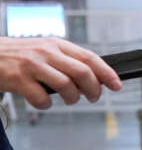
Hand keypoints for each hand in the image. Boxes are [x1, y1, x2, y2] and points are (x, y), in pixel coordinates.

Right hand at [0, 36, 121, 108]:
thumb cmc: (18, 55)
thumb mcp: (44, 50)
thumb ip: (67, 61)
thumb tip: (94, 78)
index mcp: (56, 44)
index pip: (90, 58)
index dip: (107, 73)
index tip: (117, 85)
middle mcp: (46, 52)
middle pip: (83, 72)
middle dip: (94, 89)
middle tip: (94, 98)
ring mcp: (32, 65)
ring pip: (66, 86)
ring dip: (73, 98)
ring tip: (70, 100)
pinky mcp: (18, 79)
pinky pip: (41, 98)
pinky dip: (46, 105)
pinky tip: (43, 102)